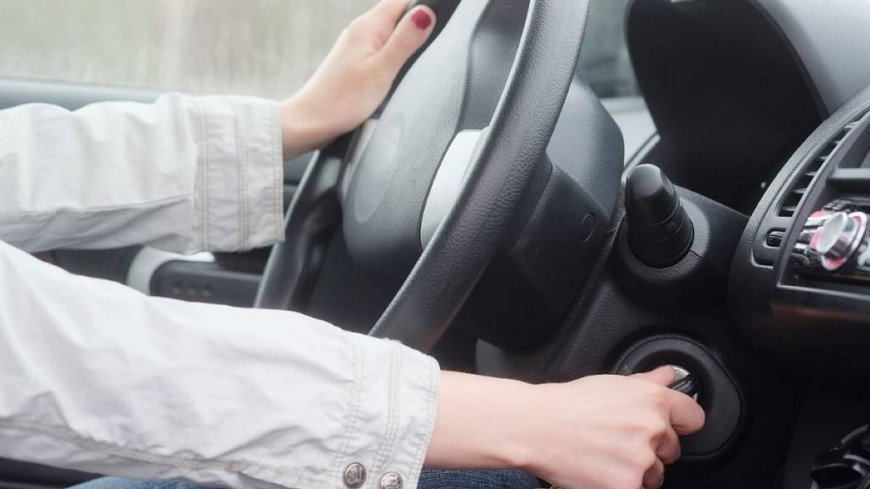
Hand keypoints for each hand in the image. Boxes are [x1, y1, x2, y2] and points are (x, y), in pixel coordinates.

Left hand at [280, 0, 435, 158]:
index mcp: (368, 27)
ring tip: (416, 57)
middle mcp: (360, 31)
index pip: (403, 0)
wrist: (311, 122)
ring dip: (405, 41)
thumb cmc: (340, 101)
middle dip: (417, 25)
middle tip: (430, 43)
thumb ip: (405, 41)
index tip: (437, 20)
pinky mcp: (355, 62)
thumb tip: (426, 13)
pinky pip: (381, 48)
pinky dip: (393, 55)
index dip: (423, 6)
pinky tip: (397, 69)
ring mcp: (356, 46)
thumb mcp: (382, 70)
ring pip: (390, 33)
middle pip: (397, 14)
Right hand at [426, 367, 704, 488]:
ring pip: (656, 474)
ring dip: (637, 470)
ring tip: (606, 456)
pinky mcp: (628, 486)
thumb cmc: (567, 404)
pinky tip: (601, 471)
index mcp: (652, 400)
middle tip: (620, 441)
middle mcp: (652, 429)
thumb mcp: (611, 383)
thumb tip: (670, 375)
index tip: (671, 427)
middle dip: (651, 447)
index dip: (680, 423)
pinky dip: (621, 483)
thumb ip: (647, 381)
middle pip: (672, 449)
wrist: (537, 427)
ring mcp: (642, 460)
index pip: (694, 417)